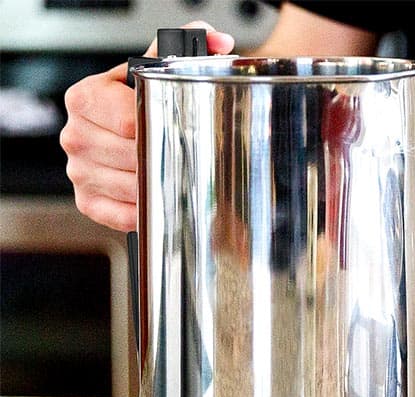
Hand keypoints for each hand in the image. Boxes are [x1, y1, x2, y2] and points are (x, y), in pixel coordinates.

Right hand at [60, 21, 233, 231]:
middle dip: (164, 157)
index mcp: (86, 98)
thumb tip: (216, 41)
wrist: (129, 127)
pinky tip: (157, 197)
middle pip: (132, 157)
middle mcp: (75, 135)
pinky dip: (145, 210)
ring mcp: (78, 171)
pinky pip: (120, 214)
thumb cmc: (143, 101)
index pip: (129, 121)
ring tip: (174, 174)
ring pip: (130, 187)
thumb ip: (185, 48)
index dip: (161, 128)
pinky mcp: (87, 201)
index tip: (181, 128)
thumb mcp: (158, 69)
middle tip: (187, 155)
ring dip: (159, 186)